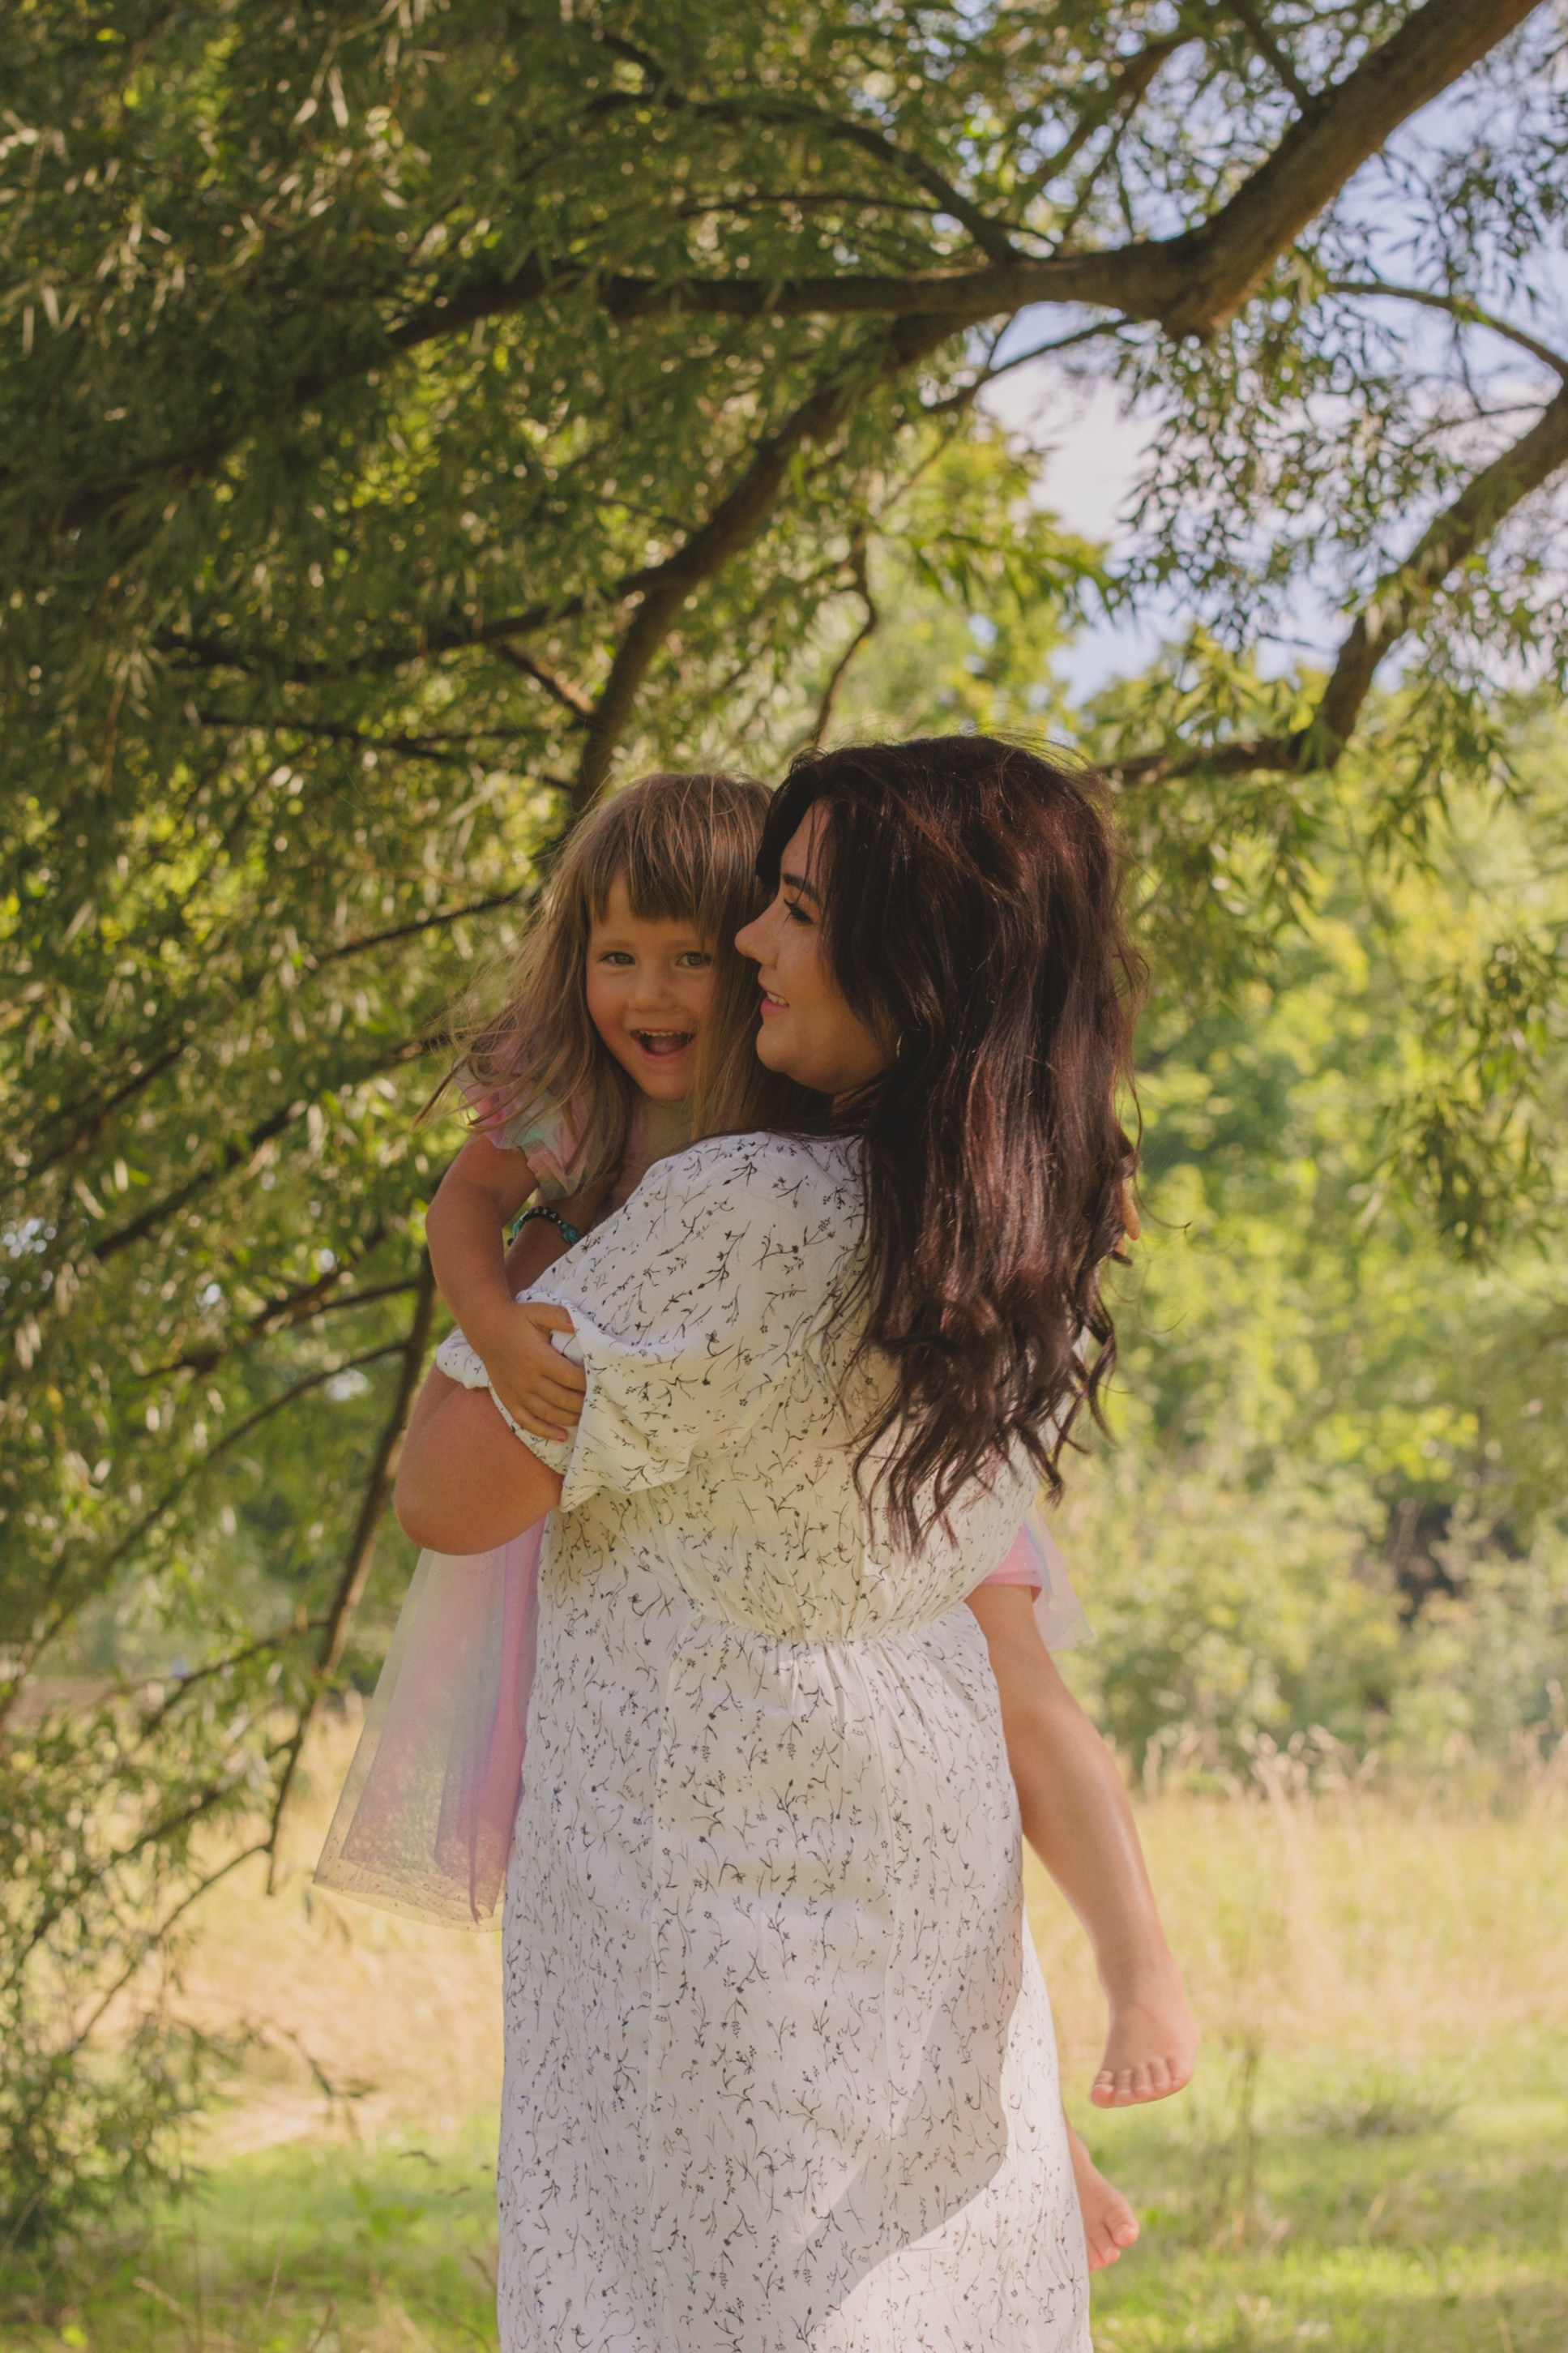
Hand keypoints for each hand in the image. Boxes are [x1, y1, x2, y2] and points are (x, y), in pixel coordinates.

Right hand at [477, 1300, 585, 1443]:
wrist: (486, 1329)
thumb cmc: (517, 1319)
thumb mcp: (537, 1311)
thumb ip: (560, 1317)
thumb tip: (579, 1325)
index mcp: (537, 1358)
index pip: (570, 1377)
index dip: (588, 1383)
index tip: (601, 1381)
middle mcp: (527, 1379)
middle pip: (562, 1399)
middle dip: (583, 1403)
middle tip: (599, 1402)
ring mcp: (517, 1393)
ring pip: (548, 1414)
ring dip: (570, 1418)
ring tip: (587, 1417)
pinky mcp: (508, 1400)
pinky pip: (527, 1422)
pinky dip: (545, 1432)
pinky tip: (562, 1436)